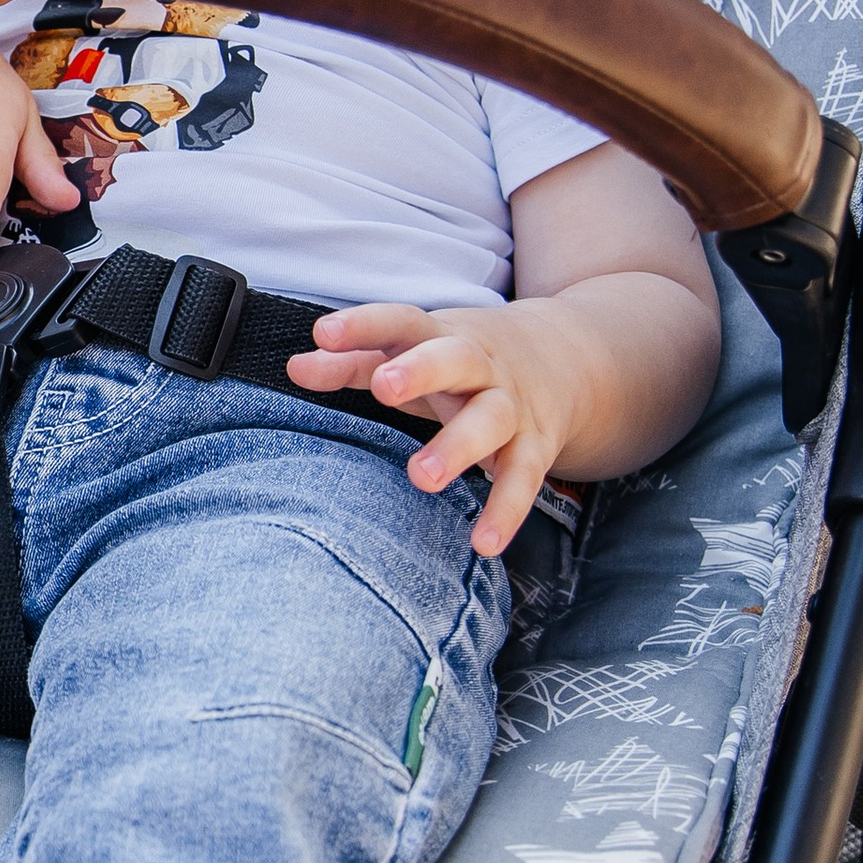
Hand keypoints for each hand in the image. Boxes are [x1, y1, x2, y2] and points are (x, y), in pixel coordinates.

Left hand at [287, 300, 581, 559]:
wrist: (568, 357)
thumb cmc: (460, 359)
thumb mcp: (410, 352)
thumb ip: (350, 361)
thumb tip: (294, 367)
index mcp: (439, 334)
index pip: (400, 321)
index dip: (362, 324)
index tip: (323, 332)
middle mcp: (479, 364)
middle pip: (454, 359)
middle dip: (421, 370)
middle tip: (384, 387)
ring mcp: (512, 403)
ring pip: (492, 419)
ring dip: (459, 446)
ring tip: (423, 477)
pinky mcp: (537, 444)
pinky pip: (525, 477)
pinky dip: (506, 510)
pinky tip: (483, 541)